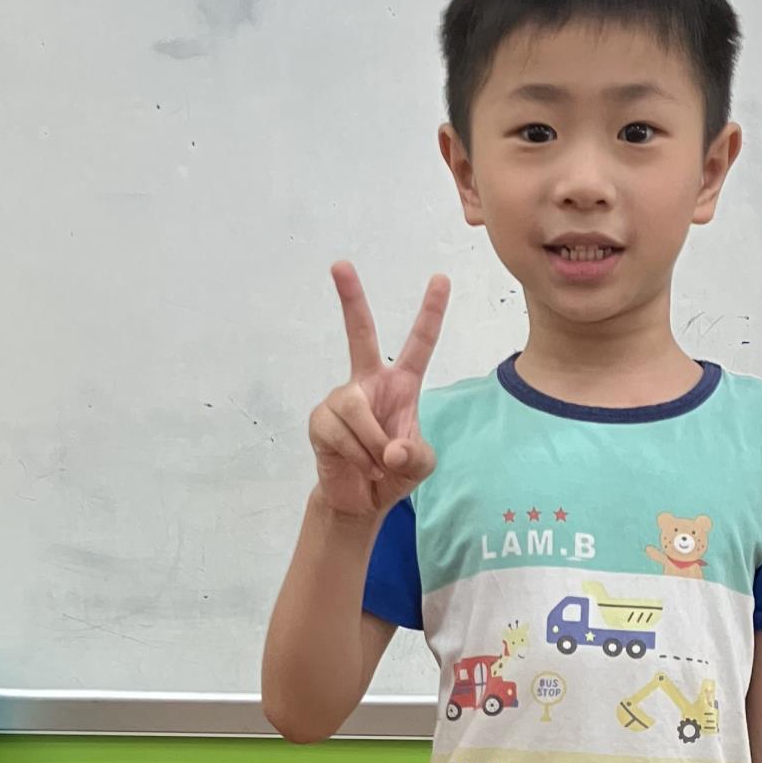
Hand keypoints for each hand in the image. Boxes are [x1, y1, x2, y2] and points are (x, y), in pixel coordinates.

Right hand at [309, 261, 449, 521]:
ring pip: (357, 408)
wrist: (361, 500)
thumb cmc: (394, 472)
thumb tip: (391, 450)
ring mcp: (340, 399)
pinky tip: (361, 467)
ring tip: (379, 464)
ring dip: (373, 443)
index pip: (419, 344)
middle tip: (340, 263)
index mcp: (400, 385)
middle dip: (350, 298)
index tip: (441, 278)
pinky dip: (359, 455)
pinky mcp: (320, 420)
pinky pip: (342, 432)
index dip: (431, 313)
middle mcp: (367, 383)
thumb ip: (416, 454)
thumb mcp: (421, 464)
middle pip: (359, 334)